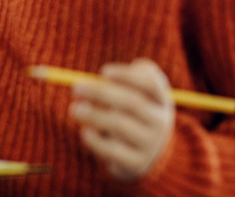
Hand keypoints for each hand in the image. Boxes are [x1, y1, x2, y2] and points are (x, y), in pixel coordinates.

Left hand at [70, 58, 174, 180]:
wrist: (147, 156)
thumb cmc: (132, 115)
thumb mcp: (135, 96)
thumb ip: (124, 81)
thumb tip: (103, 77)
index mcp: (159, 100)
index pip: (150, 84)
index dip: (127, 76)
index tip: (104, 71)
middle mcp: (159, 121)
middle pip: (131, 103)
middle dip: (101, 93)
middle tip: (76, 88)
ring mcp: (150, 144)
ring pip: (120, 125)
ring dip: (94, 115)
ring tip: (74, 109)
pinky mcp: (137, 163)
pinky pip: (114, 150)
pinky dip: (96, 140)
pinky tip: (85, 131)